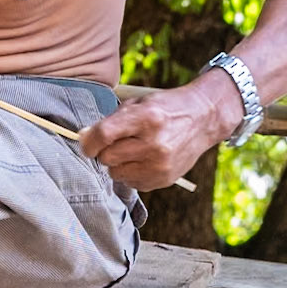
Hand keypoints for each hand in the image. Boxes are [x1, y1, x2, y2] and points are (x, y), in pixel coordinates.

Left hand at [79, 76, 241, 191]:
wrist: (203, 118)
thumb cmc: (166, 108)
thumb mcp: (139, 104)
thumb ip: (110, 121)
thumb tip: (83, 138)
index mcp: (146, 118)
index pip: (104, 135)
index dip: (88, 142)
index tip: (85, 143)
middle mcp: (154, 143)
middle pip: (107, 157)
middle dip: (104, 150)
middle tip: (115, 142)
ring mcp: (160, 164)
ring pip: (116, 173)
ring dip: (117, 163)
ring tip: (132, 150)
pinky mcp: (164, 179)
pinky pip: (131, 183)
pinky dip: (131, 173)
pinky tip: (144, 159)